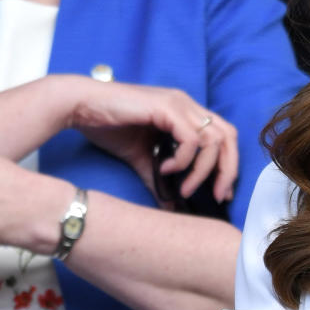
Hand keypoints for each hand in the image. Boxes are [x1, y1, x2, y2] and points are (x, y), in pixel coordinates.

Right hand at [70, 78, 237, 203]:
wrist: (80, 107)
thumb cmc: (108, 126)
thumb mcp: (141, 158)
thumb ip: (160, 179)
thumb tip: (172, 206)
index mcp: (186, 113)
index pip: (224, 137)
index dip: (228, 165)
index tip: (220, 192)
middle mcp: (187, 105)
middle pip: (229, 136)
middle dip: (228, 169)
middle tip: (217, 194)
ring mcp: (178, 104)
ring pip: (213, 140)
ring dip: (203, 170)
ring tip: (184, 188)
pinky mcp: (166, 107)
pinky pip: (190, 139)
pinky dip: (184, 160)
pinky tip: (166, 169)